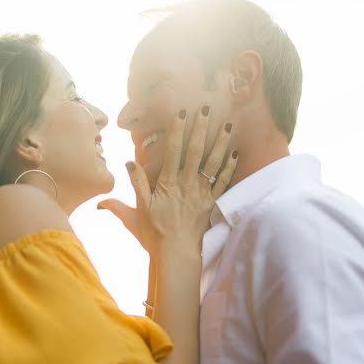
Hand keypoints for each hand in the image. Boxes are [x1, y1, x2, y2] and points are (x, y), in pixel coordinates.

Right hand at [98, 107, 236, 254]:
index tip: (181, 113)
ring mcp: (201, 194)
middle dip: (200, 128)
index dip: (178, 130)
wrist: (176, 255)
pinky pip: (224, 183)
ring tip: (227, 124)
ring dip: (220, 143)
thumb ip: (135, 184)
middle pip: (195, 151)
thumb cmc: (154, 234)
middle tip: (205, 108)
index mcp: (167, 184)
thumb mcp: (137, 210)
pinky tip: (235, 153)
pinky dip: (231, 168)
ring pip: (213, 164)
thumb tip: (128, 162)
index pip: (173, 151)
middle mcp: (186, 185)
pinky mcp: (211, 204)